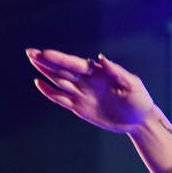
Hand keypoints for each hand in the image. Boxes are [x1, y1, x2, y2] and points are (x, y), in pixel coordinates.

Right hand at [26, 48, 156, 133]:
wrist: (140, 120)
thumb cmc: (139, 100)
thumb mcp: (132, 85)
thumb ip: (117, 72)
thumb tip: (101, 59)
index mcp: (99, 73)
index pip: (76, 64)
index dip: (60, 59)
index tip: (45, 53)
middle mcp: (88, 82)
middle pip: (64, 70)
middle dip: (47, 61)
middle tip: (30, 52)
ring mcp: (82, 94)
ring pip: (60, 81)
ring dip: (45, 72)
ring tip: (32, 60)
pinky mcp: (80, 108)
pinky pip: (62, 99)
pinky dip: (50, 92)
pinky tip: (39, 83)